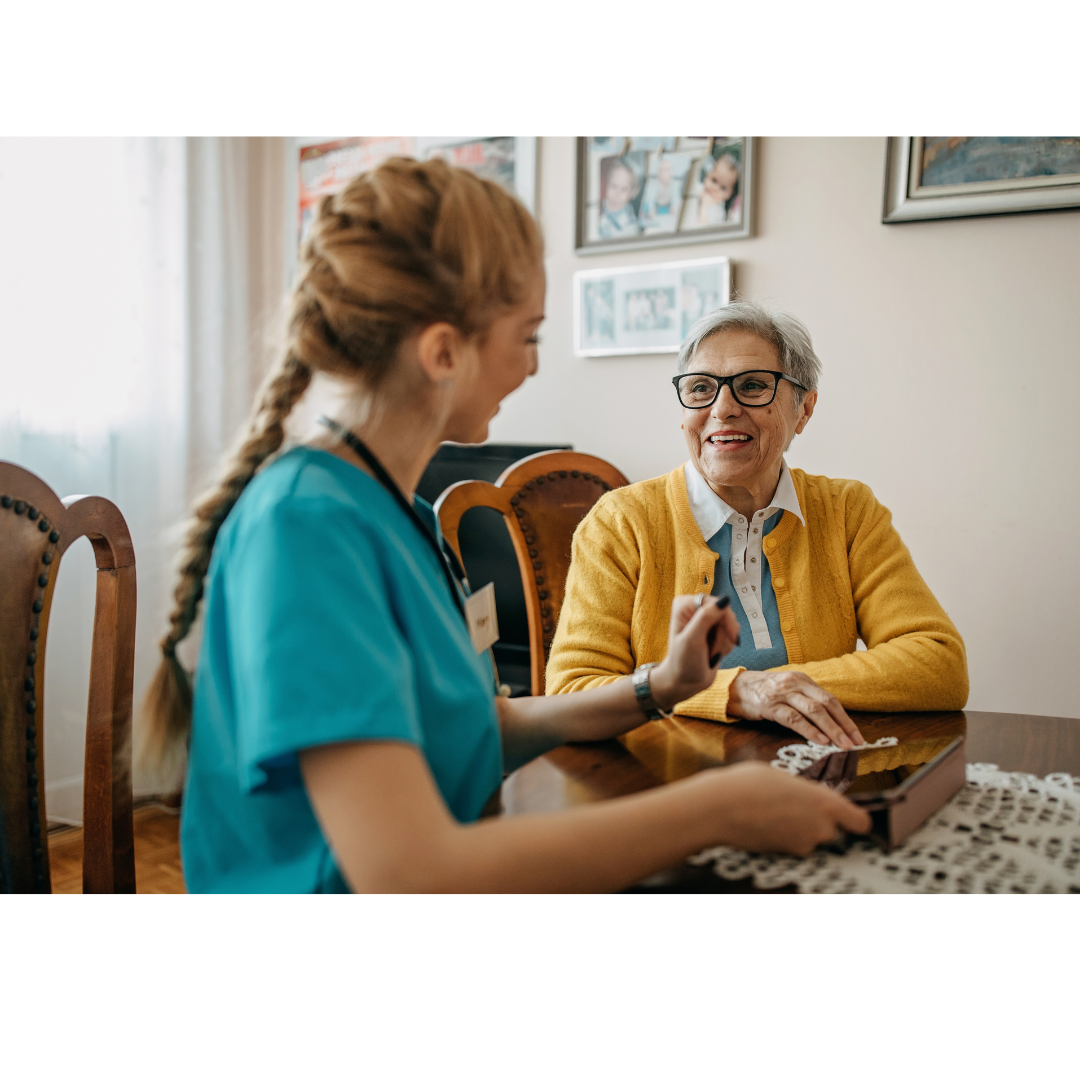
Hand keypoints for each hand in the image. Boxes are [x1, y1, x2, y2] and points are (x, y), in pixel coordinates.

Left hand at [651, 595, 740, 708]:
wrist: (686, 682)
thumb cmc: (683, 663)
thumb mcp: (692, 640)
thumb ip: (706, 618)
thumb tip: (724, 600)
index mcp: (685, 605)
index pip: (717, 603)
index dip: (727, 620)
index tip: (731, 637)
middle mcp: (695, 608)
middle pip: (726, 614)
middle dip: (724, 635)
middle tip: (712, 651)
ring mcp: (705, 619)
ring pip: (731, 624)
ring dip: (725, 643)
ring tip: (710, 654)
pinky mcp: (714, 630)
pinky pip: (731, 633)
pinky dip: (727, 646)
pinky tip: (715, 654)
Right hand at [695, 760, 870, 855]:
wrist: (718, 808)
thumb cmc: (747, 784)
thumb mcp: (780, 776)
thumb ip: (803, 791)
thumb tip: (805, 798)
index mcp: (824, 802)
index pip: (860, 821)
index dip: (856, 818)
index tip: (849, 815)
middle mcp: (819, 828)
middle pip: (832, 829)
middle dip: (817, 820)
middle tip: (793, 806)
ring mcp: (802, 845)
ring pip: (810, 837)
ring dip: (799, 828)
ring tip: (773, 811)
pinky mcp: (784, 855)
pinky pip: (792, 844)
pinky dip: (783, 836)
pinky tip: (764, 822)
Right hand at [727, 670, 864, 748]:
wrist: (734, 688)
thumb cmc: (764, 692)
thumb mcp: (788, 690)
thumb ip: (806, 700)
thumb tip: (831, 723)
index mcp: (803, 680)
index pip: (830, 699)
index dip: (846, 718)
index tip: (857, 736)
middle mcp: (795, 683)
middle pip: (826, 704)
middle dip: (843, 725)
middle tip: (855, 743)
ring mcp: (782, 694)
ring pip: (814, 711)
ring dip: (831, 729)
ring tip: (842, 744)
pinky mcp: (770, 706)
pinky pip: (794, 718)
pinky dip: (809, 729)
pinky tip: (819, 740)